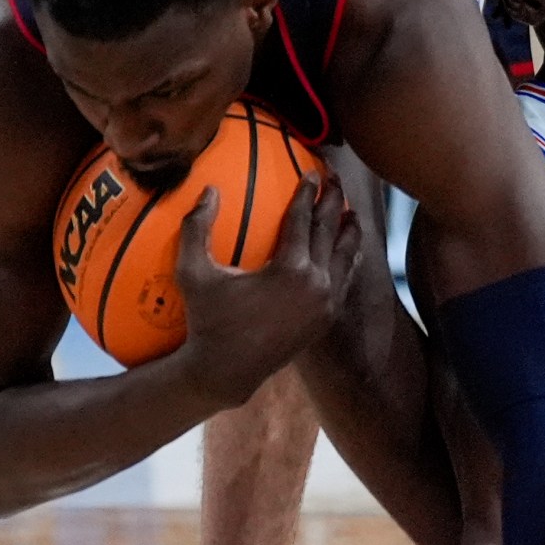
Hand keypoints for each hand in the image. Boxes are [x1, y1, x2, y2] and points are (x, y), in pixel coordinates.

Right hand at [171, 172, 359, 406]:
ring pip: (347, 255)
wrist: (227, 372)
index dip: (307, 192)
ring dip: (349, 229)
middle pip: (332, 230)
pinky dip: (349, 259)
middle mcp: (318, 284)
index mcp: (292, 269)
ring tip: (350, 209)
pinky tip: (348, 249)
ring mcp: (327, 303)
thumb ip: (197, 228)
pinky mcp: (328, 318)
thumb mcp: (193, 273)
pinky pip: (346, 280)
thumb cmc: (207, 320)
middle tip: (335, 178)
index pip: (304, 219)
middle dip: (334, 200)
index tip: (311, 172)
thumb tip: (209, 190)